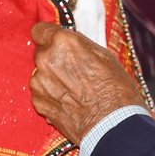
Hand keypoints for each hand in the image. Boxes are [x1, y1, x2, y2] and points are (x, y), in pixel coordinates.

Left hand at [29, 22, 147, 142]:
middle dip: (53, 59)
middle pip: (41, 52)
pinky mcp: (38, 103)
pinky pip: (40, 93)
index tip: (54, 42)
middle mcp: (46, 59)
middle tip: (73, 70)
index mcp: (63, 42)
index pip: (40, 30)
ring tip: (74, 90)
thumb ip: (80, 47)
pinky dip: (51, 96)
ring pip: (40, 74)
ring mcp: (39, 83)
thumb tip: (72, 46)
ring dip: (52, 79)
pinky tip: (70, 102)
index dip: (48, 36)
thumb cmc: (116, 91)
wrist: (112, 125)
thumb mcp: (105, 56)